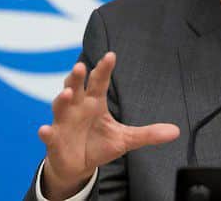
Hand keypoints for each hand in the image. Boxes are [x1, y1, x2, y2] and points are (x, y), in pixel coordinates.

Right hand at [38, 52, 179, 198]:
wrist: (79, 165)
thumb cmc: (100, 144)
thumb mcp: (126, 139)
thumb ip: (148, 133)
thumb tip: (175, 131)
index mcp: (95, 102)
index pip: (100, 81)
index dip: (104, 68)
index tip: (111, 55)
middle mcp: (78, 107)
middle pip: (76, 87)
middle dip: (77, 77)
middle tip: (81, 67)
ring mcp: (64, 122)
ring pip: (60, 106)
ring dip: (62, 98)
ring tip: (67, 94)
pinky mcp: (54, 140)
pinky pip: (48, 135)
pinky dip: (46, 132)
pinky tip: (45, 130)